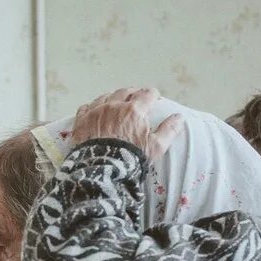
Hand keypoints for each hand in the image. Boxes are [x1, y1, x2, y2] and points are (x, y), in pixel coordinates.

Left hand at [69, 87, 184, 160]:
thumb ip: (169, 130)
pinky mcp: (81, 120)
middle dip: (133, 93)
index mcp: (134, 109)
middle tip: (135, 97)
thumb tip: (179, 118)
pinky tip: (94, 111)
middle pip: (125, 91)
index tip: (154, 98)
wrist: (101, 169)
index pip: (147, 94)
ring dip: (112, 97)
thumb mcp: (156, 147)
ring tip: (115, 102)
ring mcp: (96, 111)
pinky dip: (92, 107)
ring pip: (105, 97)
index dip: (152, 95)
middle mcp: (114, 105)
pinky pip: (86, 107)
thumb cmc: (130, 158)